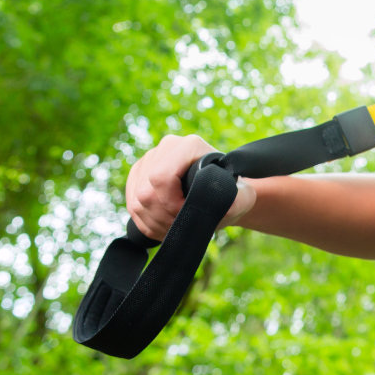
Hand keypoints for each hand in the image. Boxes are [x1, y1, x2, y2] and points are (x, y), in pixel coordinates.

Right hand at [126, 134, 256, 239]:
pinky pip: (131, 204)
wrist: (219, 192)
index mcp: (189, 146)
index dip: (171, 203)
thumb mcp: (242, 197)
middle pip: (146, 192)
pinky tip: (163, 226)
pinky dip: (146, 222)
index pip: (161, 176)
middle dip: (163, 217)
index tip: (187, 214)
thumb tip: (229, 203)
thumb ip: (240, 200)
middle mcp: (165, 147)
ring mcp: (148, 160)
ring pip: (136, 201)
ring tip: (175, 228)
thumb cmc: (231, 193)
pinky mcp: (137, 176)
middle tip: (182, 226)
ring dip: (155, 222)